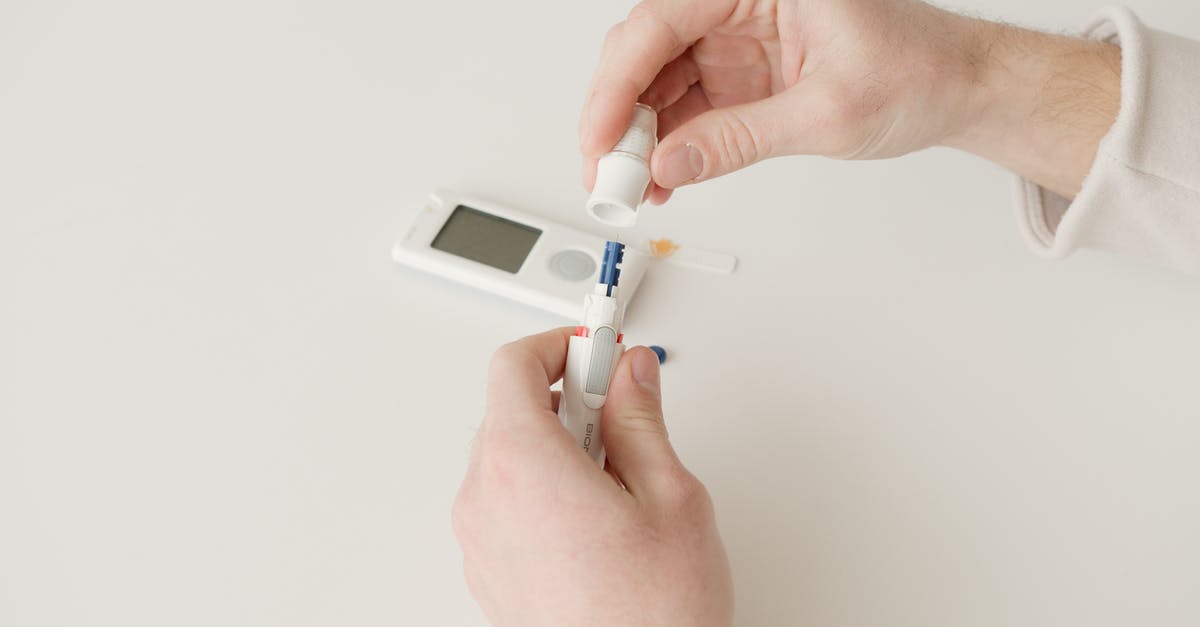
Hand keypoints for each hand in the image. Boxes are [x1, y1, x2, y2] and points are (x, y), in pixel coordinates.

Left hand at [452, 328, 732, 626]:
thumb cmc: (652, 616)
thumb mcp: (671, 496)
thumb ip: (642, 418)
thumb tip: (631, 372)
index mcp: (524, 464)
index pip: (513, 365)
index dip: (559, 345)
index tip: (597, 347)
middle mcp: (486, 499)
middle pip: (509, 410)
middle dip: (566, 398)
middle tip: (621, 410)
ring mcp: (481, 541)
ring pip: (508, 458)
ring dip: (557, 447)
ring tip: (619, 480)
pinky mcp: (489, 573)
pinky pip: (506, 504)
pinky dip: (543, 490)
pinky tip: (598, 519)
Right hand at [581, 0, 1119, 201]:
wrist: (956, 88)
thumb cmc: (918, 71)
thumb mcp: (828, 113)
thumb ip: (740, 139)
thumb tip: (669, 166)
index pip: (661, 20)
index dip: (617, 84)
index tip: (599, 139)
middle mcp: (738, 1)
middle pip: (645, 50)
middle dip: (617, 115)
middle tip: (607, 174)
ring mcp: (734, 39)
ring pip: (655, 81)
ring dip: (637, 137)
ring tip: (630, 187)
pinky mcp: (738, 74)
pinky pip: (683, 106)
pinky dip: (666, 145)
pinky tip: (659, 179)